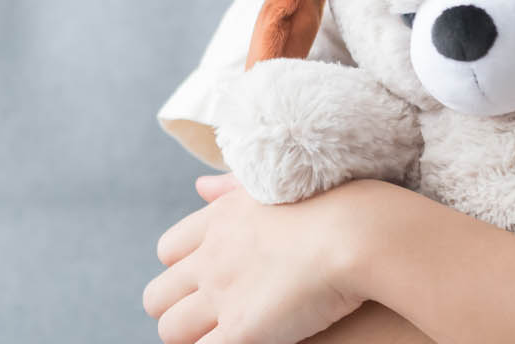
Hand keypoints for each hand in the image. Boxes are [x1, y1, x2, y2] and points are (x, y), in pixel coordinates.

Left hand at [143, 172, 370, 343]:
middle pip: (157, 296)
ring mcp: (222, 296)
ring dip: (190, 339)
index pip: (168, 252)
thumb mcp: (273, 185)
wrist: (357, 232)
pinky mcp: (240, 331)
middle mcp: (211, 258)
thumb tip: (199, 187)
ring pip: (171, 331)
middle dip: (176, 311)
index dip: (183, 272)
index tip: (208, 283)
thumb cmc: (335, 205)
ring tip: (222, 338)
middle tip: (208, 322)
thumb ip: (231, 187)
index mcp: (218, 220)